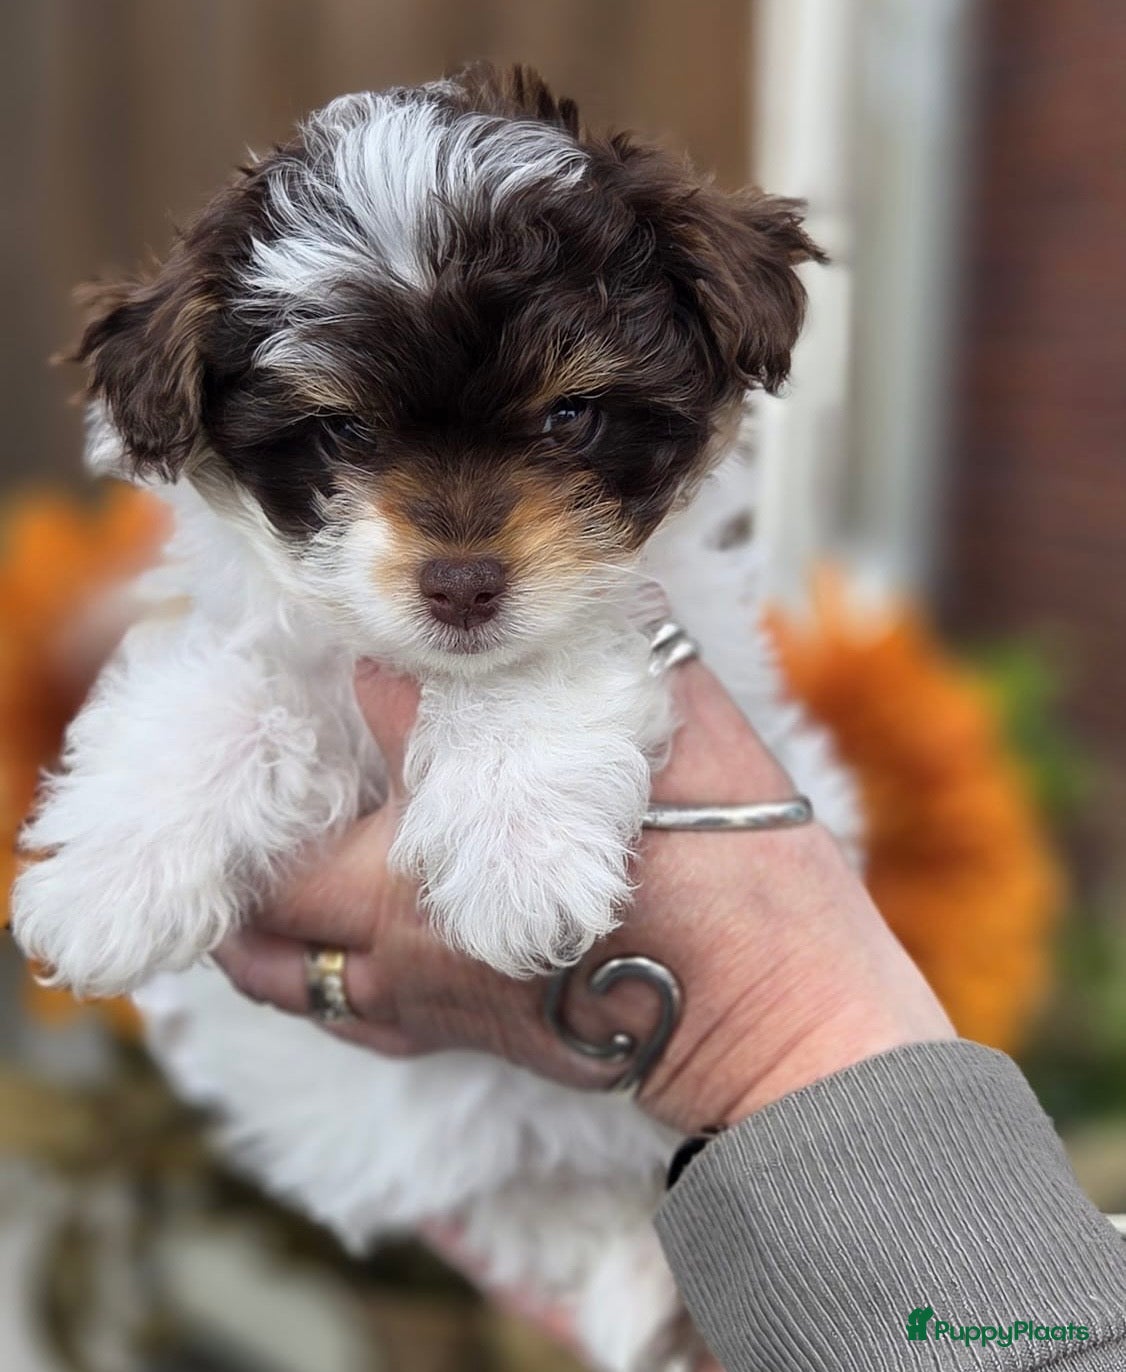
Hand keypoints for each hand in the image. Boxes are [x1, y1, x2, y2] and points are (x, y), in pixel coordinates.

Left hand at [216, 658, 952, 1134]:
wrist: (774, 1008)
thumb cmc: (735, 863)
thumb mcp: (676, 732)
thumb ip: (601, 663)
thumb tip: (572, 599)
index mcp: (450, 837)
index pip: (369, 727)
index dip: (363, 682)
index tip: (366, 654)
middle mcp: (408, 926)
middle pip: (277, 881)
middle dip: (262, 829)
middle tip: (274, 781)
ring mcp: (425, 994)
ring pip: (286, 969)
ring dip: (260, 919)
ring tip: (260, 872)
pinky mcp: (456, 1038)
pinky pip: (347, 1019)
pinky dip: (311, 979)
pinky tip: (324, 949)